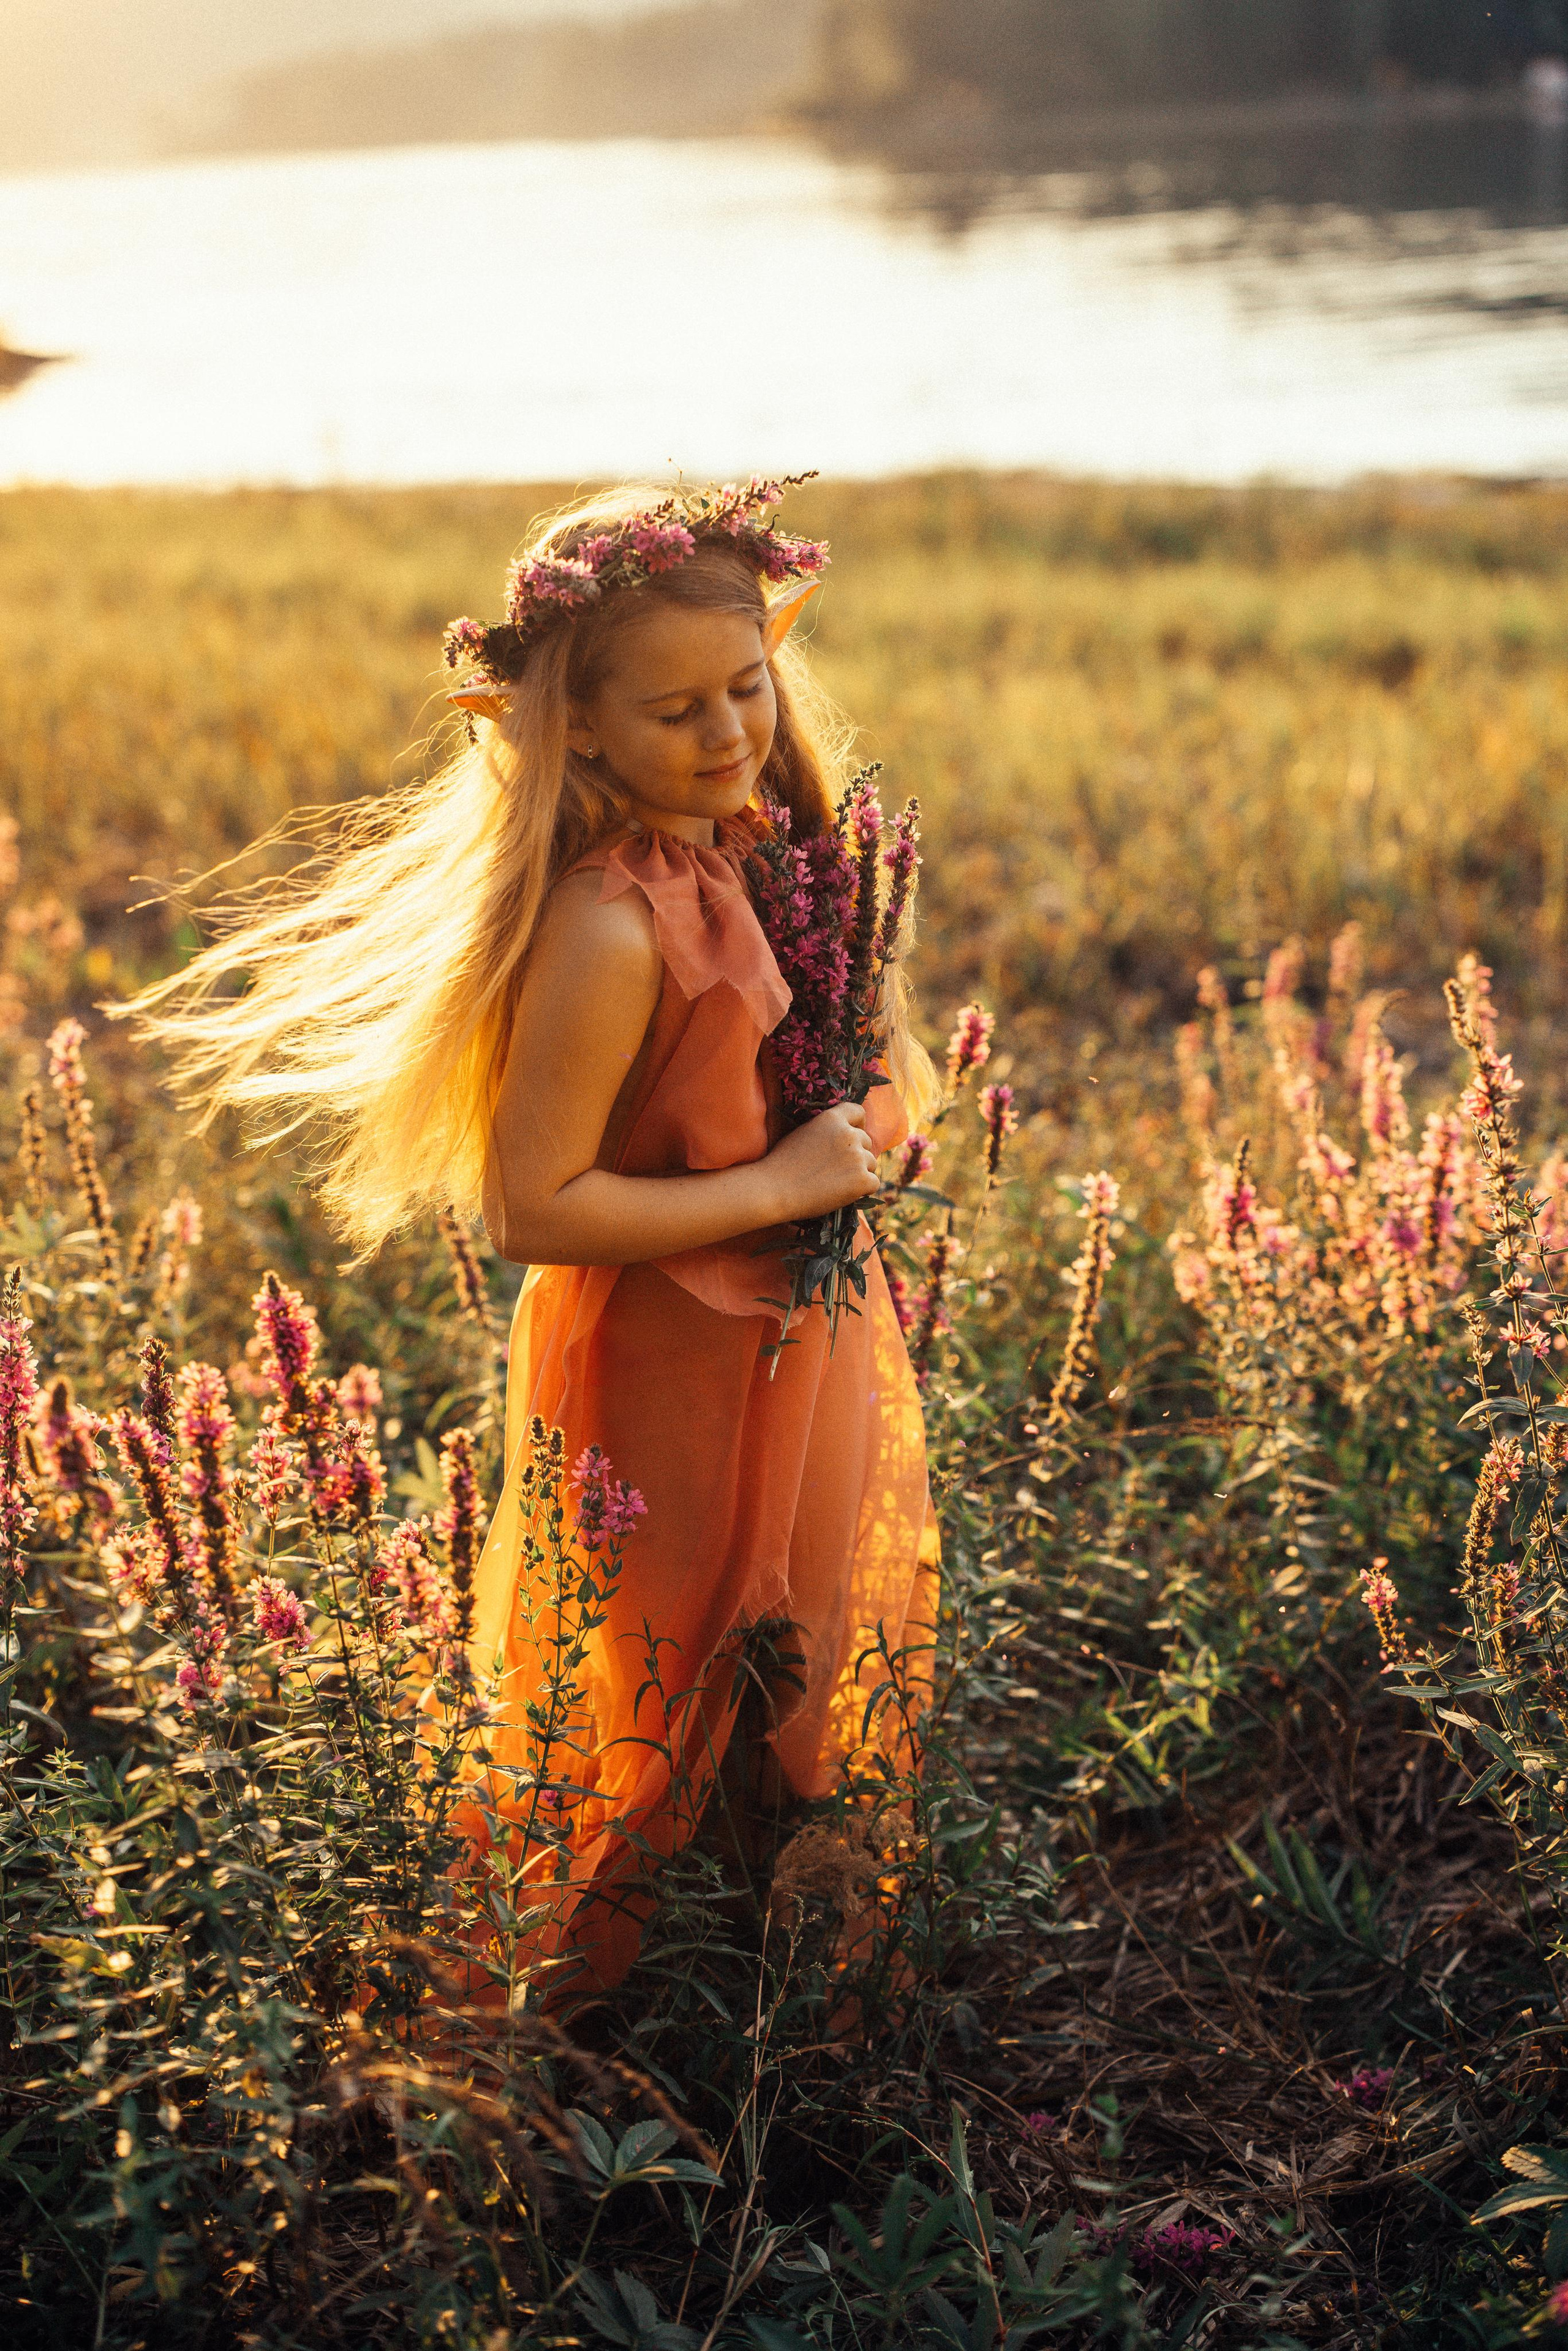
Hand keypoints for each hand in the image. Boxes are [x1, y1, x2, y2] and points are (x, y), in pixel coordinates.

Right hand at [763, 1102, 880, 1222]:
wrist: (774, 1189)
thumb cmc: (781, 1164)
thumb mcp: (803, 1133)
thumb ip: (826, 1131)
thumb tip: (844, 1135)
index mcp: (832, 1119)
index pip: (858, 1112)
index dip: (858, 1125)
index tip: (852, 1137)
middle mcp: (848, 1134)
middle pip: (867, 1142)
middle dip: (857, 1155)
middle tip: (835, 1170)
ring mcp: (857, 1157)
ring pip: (871, 1164)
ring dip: (859, 1173)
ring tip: (834, 1183)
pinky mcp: (862, 1180)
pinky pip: (873, 1183)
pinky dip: (862, 1191)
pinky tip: (842, 1193)